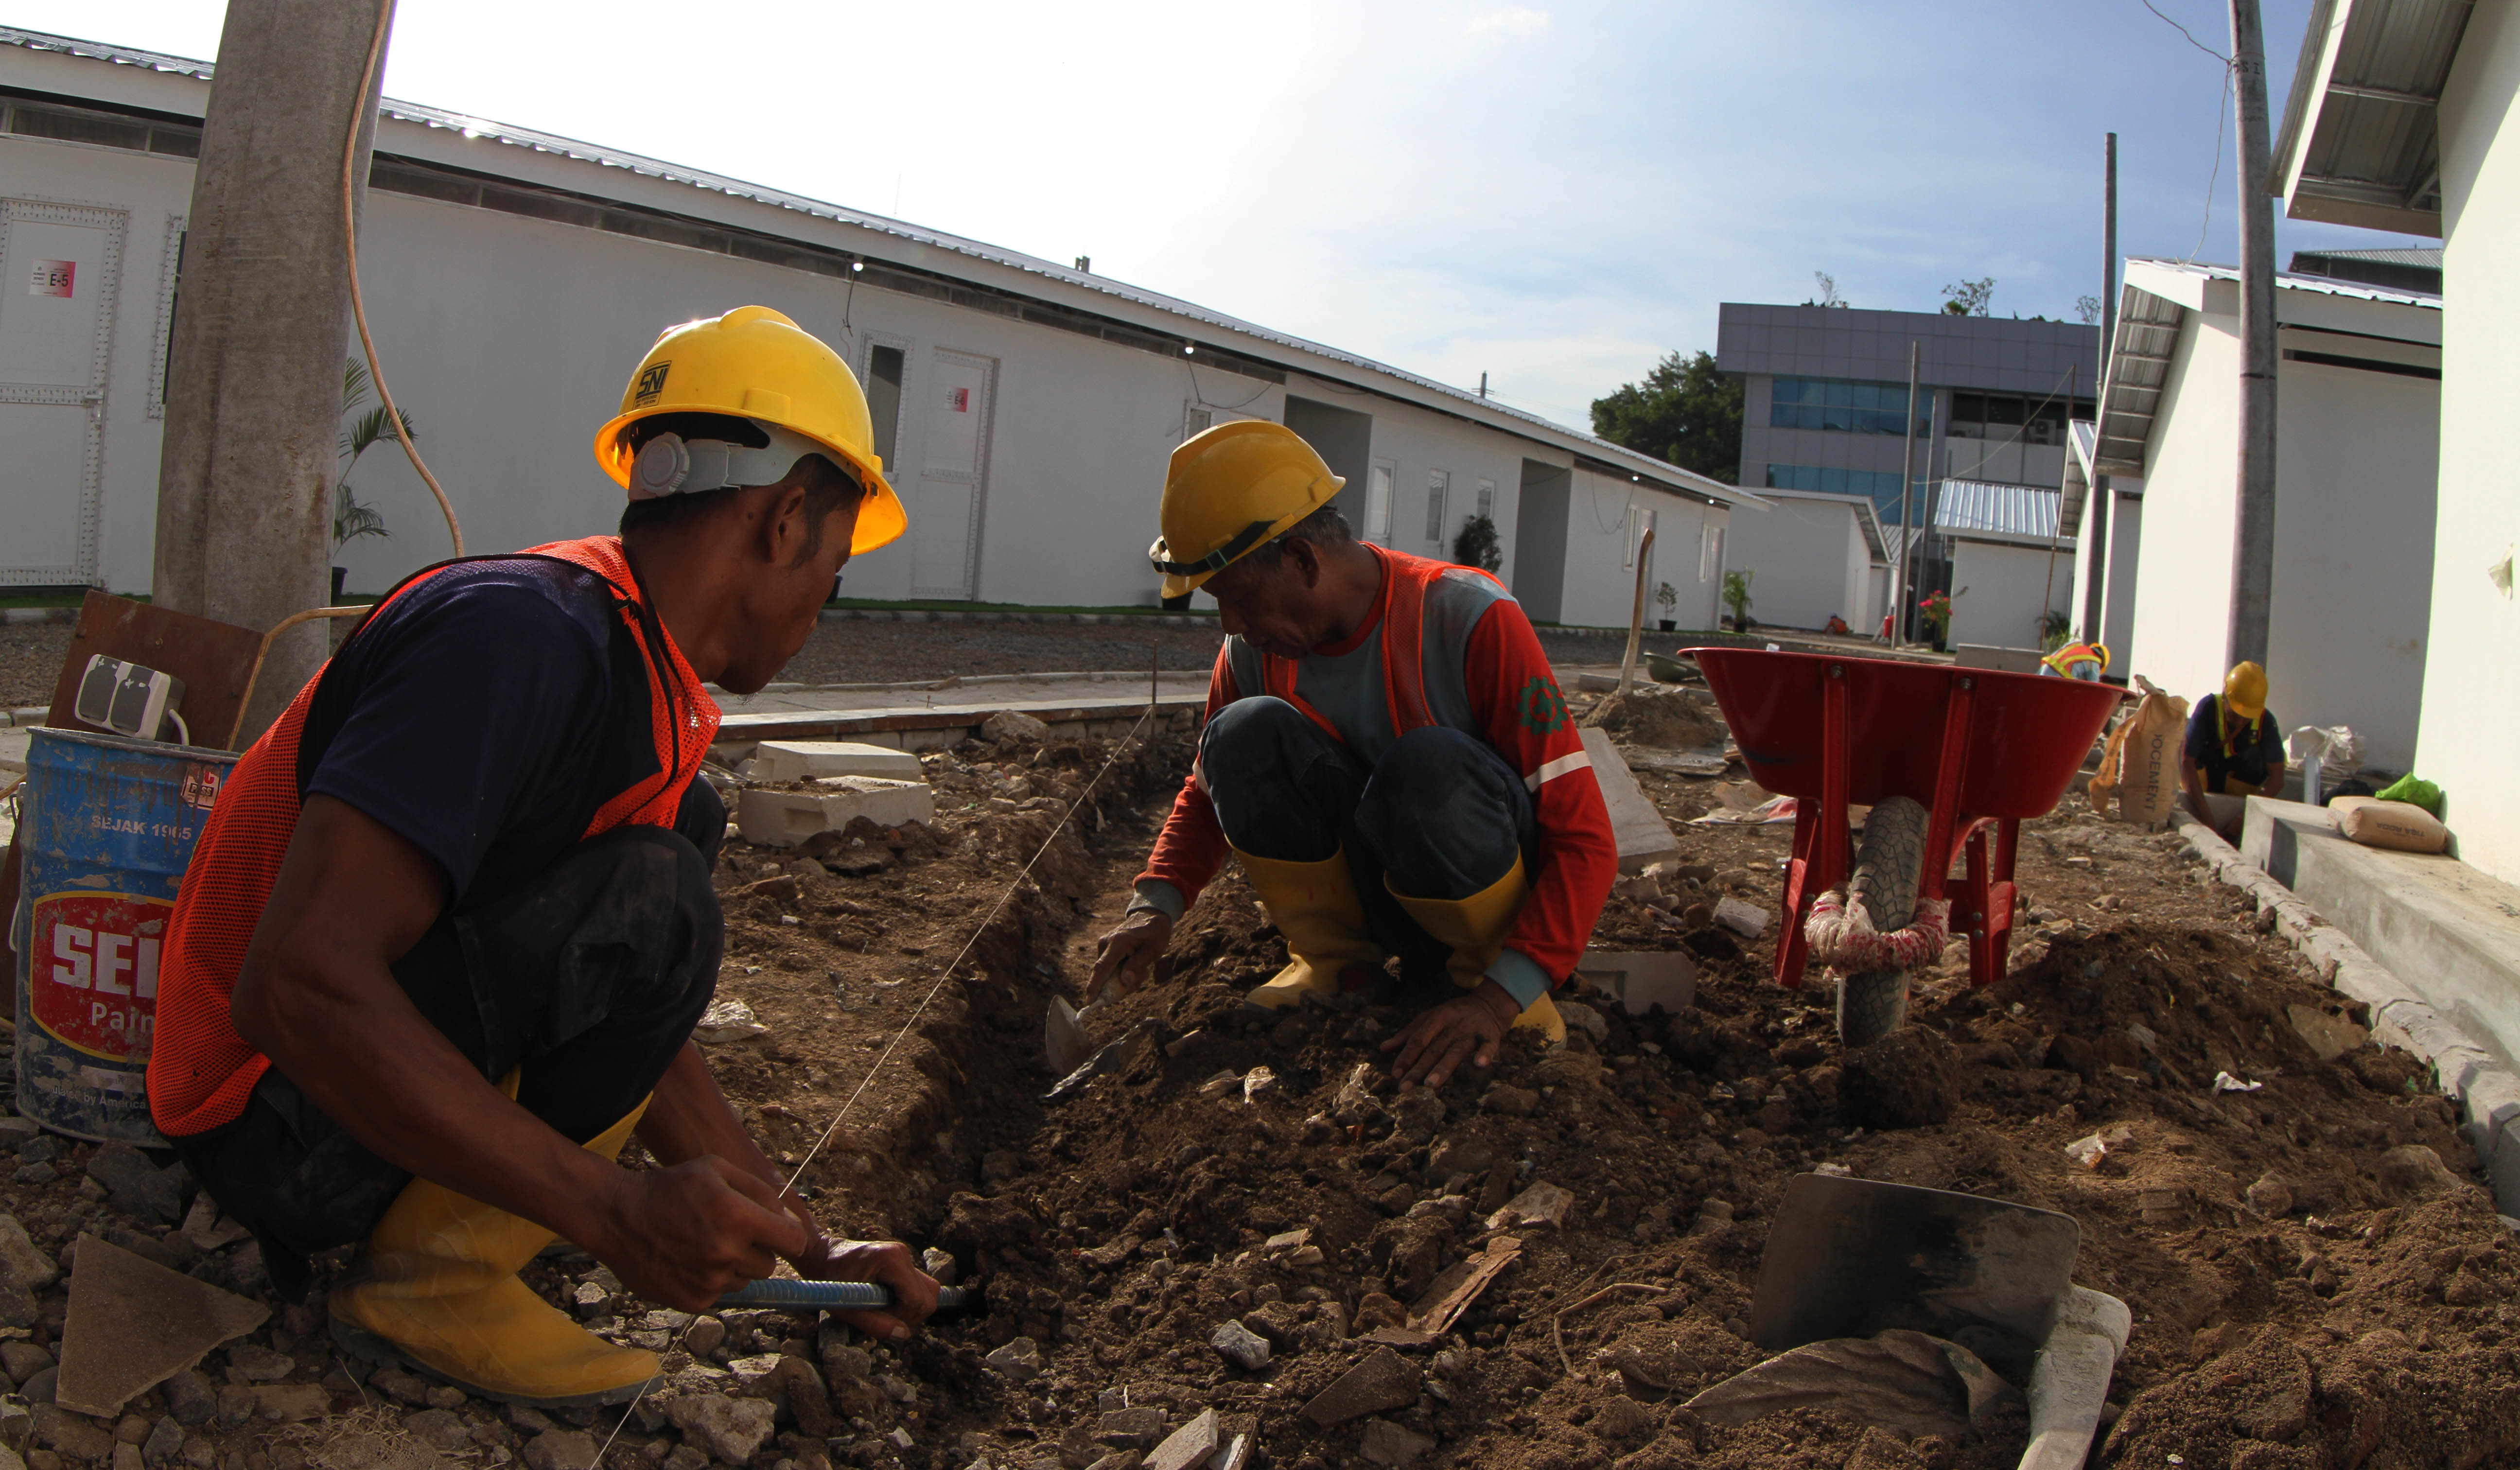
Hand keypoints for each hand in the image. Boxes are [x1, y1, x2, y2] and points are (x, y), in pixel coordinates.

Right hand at [587, 1156, 810, 1313]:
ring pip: (744, 1280)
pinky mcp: (692, 1300)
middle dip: (757, 1250)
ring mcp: (709, 1281)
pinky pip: (719, 1294)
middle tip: (729, 1233)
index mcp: (739, 1218)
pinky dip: (710, 1281)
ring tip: (703, 1244)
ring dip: (733, 1266)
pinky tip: (688, 1260)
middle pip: (769, 1264)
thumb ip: (760, 1191)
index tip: (779, 1234)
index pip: (793, 1241)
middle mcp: (727, 1253)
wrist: (618, 1216)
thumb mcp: (716, 1169)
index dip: (789, 1236)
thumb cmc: (671, 1187)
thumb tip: (789, 1218)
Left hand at [794, 1235, 939, 1341]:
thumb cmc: (828, 1280)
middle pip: (928, 1296)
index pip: (917, 1300)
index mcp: (891, 1260)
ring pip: (927, 1291)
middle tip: (881, 1316)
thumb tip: (904, 1335)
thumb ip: (875, 1324)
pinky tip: (884, 1301)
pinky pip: (917, 1286)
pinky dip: (905, 1300)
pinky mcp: (901, 1260)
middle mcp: (902, 1254)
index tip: (879, 1317)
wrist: (820, 1255)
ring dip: (909, 1308)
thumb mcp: (846, 1308)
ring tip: (883, 1309)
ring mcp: (904, 1255)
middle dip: (908, 1315)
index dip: (902, 1317)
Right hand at [1089, 909, 1172, 997]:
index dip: (1094, 986)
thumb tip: (1125, 981)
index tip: (1089, 1002)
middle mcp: (1105, 943)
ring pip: (1109, 973)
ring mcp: (1103, 945)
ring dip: (1123, 977)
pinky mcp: (1104, 948)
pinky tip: (1134, 964)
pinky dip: (1121, 972)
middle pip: (1105, 974)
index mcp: (1117, 942)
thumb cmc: (1154, 933)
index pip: (1102, 968)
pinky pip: (1110, 968)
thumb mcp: (1153, 949)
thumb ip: (1139, 965)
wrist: (1150, 916)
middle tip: (1142, 976)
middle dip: (1119, 984)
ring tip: (1142, 967)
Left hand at [1381, 981, 1519, 1090]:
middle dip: (1418, 1069)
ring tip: (1431, 1085)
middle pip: (1434, 1049)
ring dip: (1443, 1068)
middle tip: (1405, 1087)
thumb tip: (1383, 1049)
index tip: (1395, 1075)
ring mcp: (1471, 1031)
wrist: (1487, 1005)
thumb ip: (1407, 1034)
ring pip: (1456, 1051)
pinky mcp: (1490, 1036)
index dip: (1406, 1057)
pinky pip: (1488, 1046)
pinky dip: (1485, 1054)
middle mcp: (1452, 1025)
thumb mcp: (1428, 1019)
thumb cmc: (1452, 1015)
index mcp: (1436, 1018)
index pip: (1418, 1040)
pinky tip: (1479, 1065)